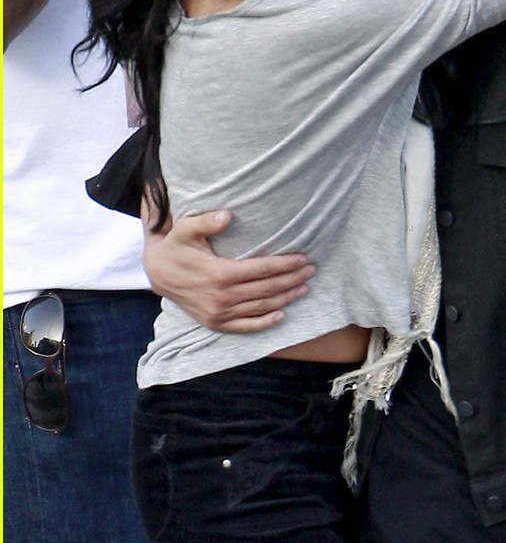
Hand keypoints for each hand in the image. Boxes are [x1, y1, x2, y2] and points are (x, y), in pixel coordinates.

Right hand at [144, 210, 315, 332]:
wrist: (157, 273)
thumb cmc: (176, 246)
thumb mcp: (185, 229)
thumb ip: (206, 222)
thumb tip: (228, 216)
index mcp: (219, 273)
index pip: (260, 269)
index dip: (284, 264)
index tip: (302, 259)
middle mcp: (221, 297)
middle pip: (265, 289)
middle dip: (291, 279)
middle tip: (311, 271)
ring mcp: (218, 313)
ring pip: (260, 307)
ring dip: (285, 299)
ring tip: (304, 288)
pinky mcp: (215, 322)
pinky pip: (244, 326)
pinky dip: (264, 323)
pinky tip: (281, 316)